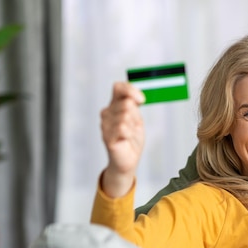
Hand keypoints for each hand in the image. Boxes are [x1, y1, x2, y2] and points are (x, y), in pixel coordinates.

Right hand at [99, 82, 145, 196]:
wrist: (128, 159)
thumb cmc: (132, 138)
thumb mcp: (137, 119)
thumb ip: (134, 106)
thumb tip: (135, 98)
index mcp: (114, 105)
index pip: (118, 87)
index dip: (131, 90)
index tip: (142, 100)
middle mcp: (107, 113)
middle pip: (126, 103)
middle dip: (136, 116)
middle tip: (134, 128)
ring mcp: (105, 124)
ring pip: (126, 115)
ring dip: (133, 127)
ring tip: (130, 135)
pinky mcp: (107, 136)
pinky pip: (123, 128)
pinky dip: (130, 134)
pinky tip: (126, 140)